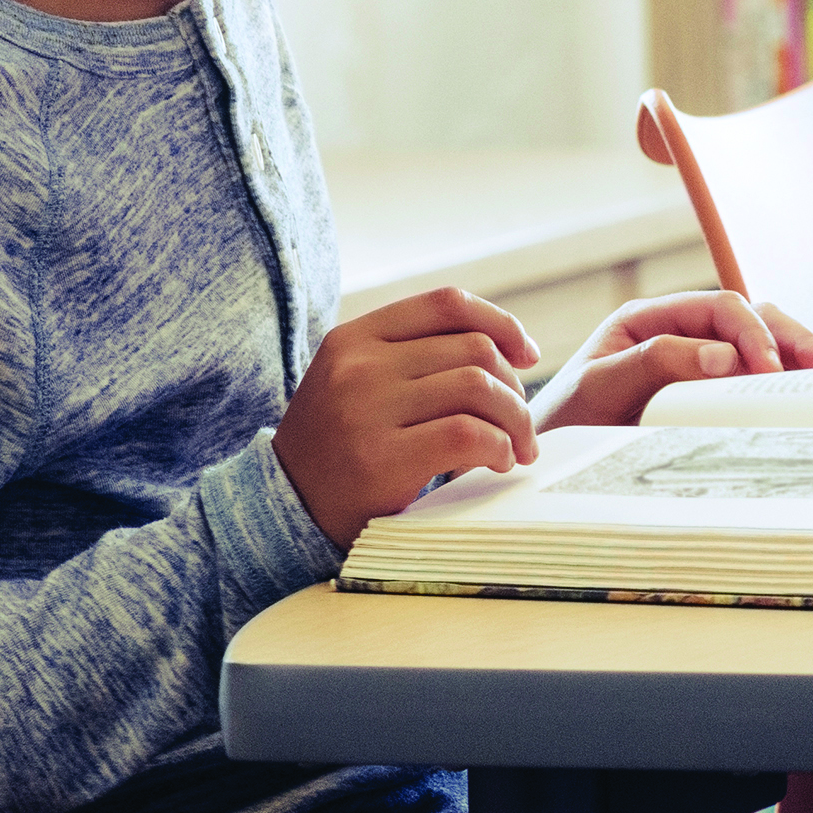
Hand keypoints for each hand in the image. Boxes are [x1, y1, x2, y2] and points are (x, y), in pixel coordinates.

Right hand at [273, 286, 543, 548]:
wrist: (286, 509)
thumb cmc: (339, 446)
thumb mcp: (357, 381)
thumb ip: (413, 357)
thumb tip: (507, 349)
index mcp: (355, 337)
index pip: (447, 303)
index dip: (501, 323)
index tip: (527, 354)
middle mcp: (358, 365)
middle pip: (473, 349)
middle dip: (515, 387)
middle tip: (522, 424)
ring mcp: (366, 410)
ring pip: (478, 387)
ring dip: (516, 420)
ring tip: (517, 447)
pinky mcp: (381, 459)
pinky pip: (468, 435)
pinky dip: (498, 447)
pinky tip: (499, 462)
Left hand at [538, 289, 812, 430]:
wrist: (543, 462)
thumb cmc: (566, 421)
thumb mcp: (600, 388)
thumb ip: (656, 363)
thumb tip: (724, 356)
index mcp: (652, 318)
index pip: (721, 309)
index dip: (753, 334)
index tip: (768, 371)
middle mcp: (681, 332)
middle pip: (753, 319)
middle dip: (793, 340)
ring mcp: (697, 363)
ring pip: (762, 345)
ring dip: (799, 357)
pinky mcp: (706, 394)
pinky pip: (754, 379)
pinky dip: (785, 383)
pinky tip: (811, 398)